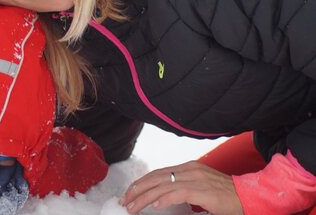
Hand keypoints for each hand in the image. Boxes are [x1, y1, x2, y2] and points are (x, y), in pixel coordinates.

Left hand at [120, 161, 242, 214]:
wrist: (250, 196)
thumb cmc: (227, 196)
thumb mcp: (201, 188)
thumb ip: (183, 189)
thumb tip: (163, 197)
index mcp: (188, 168)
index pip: (158, 173)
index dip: (142, 182)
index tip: (130, 192)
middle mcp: (190, 170)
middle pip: (156, 177)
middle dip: (137, 189)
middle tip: (124, 200)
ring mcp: (196, 179)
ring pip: (162, 186)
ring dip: (144, 197)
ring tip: (132, 206)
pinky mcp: (202, 190)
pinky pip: (178, 193)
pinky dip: (164, 199)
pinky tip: (154, 206)